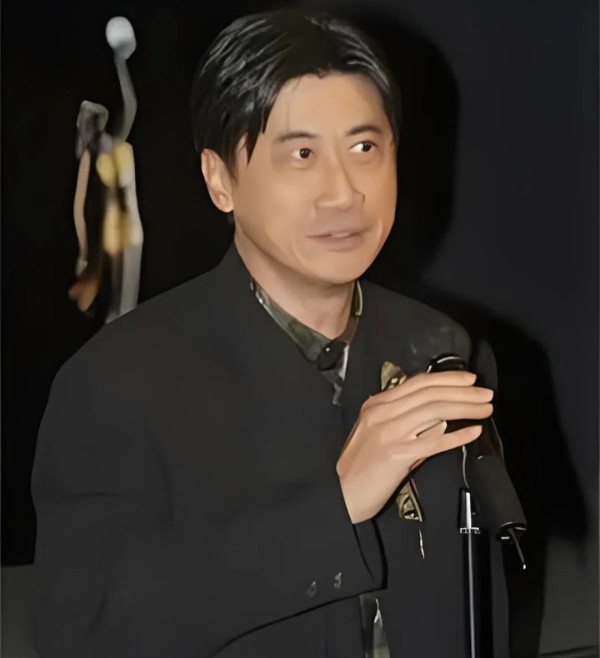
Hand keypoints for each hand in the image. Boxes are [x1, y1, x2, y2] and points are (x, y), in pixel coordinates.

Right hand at [336, 370, 493, 523]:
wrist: (341, 493)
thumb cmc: (359, 466)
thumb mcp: (377, 432)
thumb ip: (404, 420)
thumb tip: (439, 417)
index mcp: (377, 404)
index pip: (417, 382)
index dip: (447, 378)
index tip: (469, 378)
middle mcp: (382, 413)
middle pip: (430, 394)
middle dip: (463, 390)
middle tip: (486, 392)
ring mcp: (390, 433)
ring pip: (435, 411)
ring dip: (465, 407)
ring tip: (485, 408)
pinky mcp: (397, 455)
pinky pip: (434, 441)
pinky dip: (457, 436)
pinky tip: (473, 432)